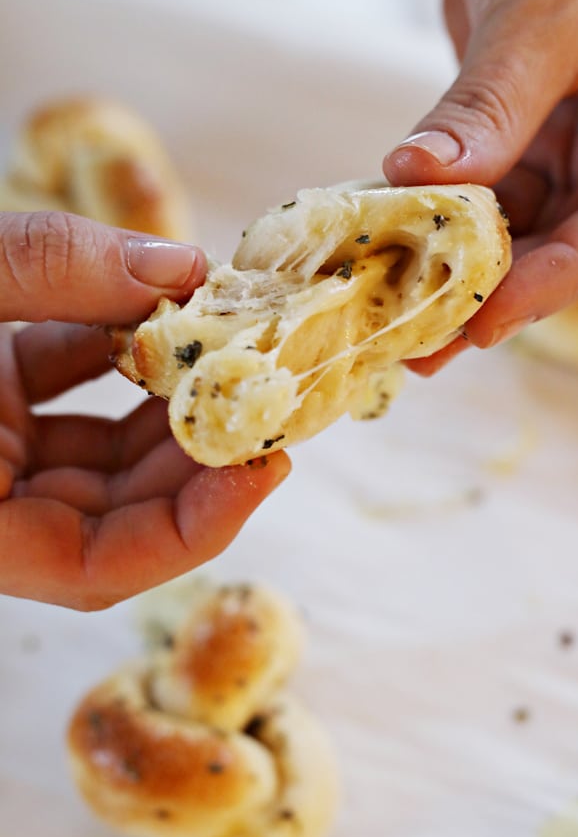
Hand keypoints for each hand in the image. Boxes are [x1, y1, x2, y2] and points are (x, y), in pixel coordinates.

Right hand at [0, 212, 289, 608]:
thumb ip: (46, 272)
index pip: (98, 571)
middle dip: (201, 454)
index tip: (267, 466)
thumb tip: (179, 265)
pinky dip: (107, 354)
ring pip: (97, 456)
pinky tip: (156, 311)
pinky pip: (57, 395)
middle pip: (118, 514)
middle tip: (272, 394)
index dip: (195, 531)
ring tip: (230, 345)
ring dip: (167, 400)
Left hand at [384, 0, 577, 373]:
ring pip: (533, 238)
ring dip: (467, 276)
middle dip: (502, 291)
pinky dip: (447, 231)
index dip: (559, 278)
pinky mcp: (541, 147)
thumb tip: (419, 182)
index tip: (486, 320)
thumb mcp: (542, 11)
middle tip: (427, 344)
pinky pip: (495, 206)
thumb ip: (489, 109)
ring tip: (404, 324)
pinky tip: (401, 262)